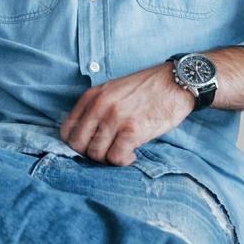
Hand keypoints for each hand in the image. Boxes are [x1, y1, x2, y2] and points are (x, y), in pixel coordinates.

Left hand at [59, 63, 195, 165]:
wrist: (176, 82)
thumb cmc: (147, 89)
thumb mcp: (114, 90)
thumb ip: (97, 109)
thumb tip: (86, 136)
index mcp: (92, 96)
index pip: (67, 130)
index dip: (77, 144)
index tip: (91, 146)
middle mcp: (99, 106)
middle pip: (78, 145)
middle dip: (91, 154)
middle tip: (107, 152)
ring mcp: (115, 118)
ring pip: (96, 154)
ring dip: (109, 159)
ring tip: (122, 152)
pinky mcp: (132, 130)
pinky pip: (116, 158)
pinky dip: (123, 161)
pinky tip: (132, 154)